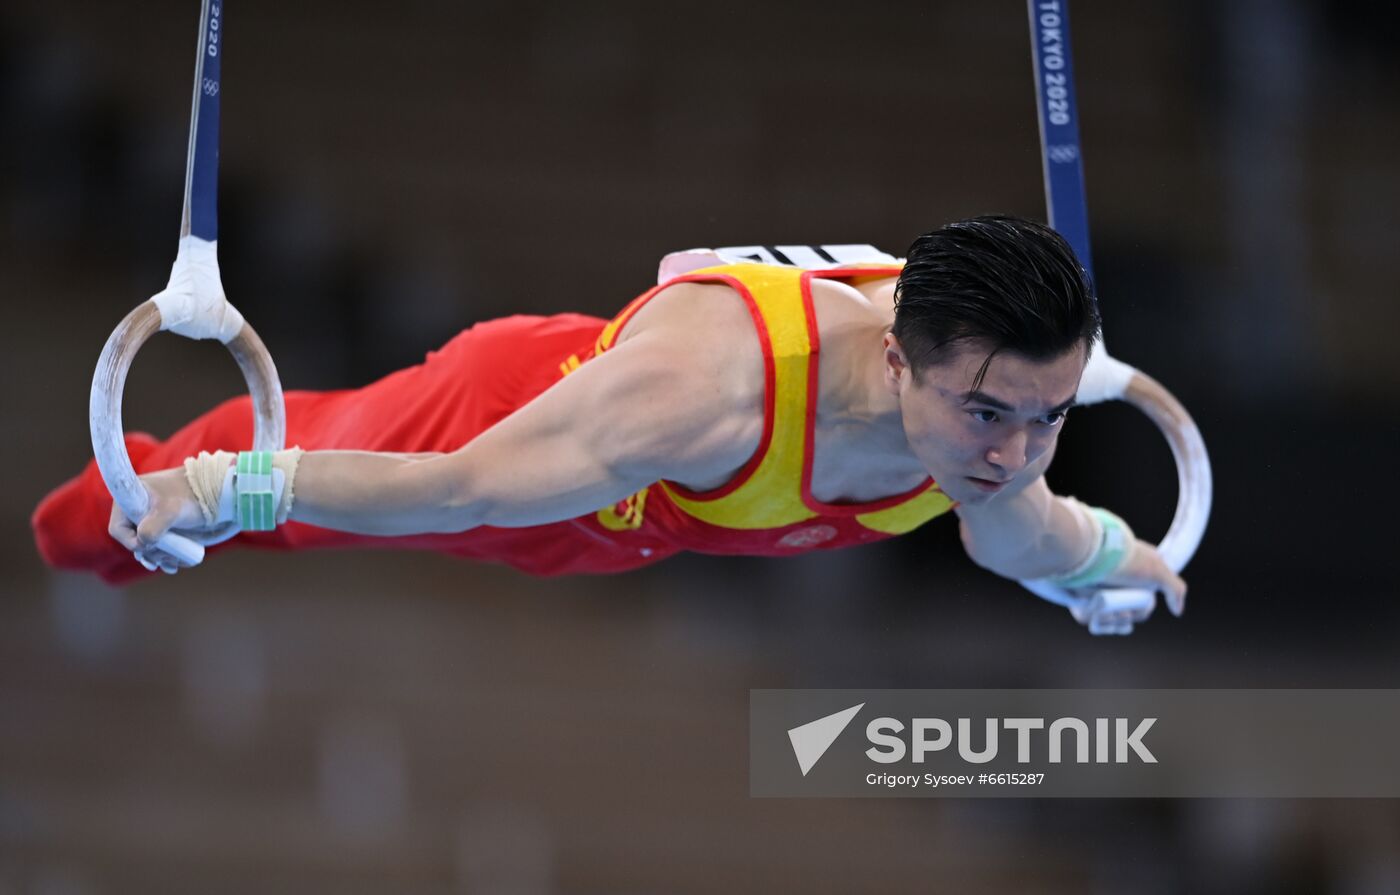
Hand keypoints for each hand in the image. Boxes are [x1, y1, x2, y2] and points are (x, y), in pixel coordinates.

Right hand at [107, 467, 233, 573]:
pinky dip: (167, 557)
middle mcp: (136, 512)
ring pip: (149, 547)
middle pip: (135, 541)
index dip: (132, 543)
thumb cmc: (189, 495)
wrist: (214, 492)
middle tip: (167, 558)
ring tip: (175, 562)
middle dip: (151, 553)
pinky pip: (160, 548)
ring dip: (160, 558)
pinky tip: (176, 564)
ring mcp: (150, 521)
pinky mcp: (164, 529)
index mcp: (129, 500)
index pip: (119, 530)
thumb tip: (142, 544)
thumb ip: (153, 527)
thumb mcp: (170, 510)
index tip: (149, 547)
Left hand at [1065, 538, 1187, 634]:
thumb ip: (1175, 589)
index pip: (1141, 607)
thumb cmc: (1124, 561)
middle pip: (1125, 617)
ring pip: (1108, 621)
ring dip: (1109, 620)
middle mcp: (1115, 585)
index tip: (1134, 608)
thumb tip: (1177, 612)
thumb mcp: (1157, 571)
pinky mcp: (1079, 599)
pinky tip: (1094, 611)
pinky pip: (1090, 620)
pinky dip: (1095, 620)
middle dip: (1123, 618)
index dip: (1139, 612)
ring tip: (1103, 607)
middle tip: (1118, 611)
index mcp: (1132, 578)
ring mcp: (1097, 593)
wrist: (1089, 554)